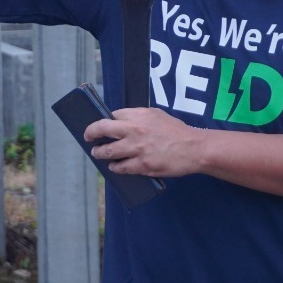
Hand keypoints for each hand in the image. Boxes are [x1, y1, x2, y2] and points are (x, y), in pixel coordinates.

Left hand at [84, 108, 207, 177]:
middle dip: (91, 134)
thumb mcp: (157, 115)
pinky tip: (114, 167)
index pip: (111, 116)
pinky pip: (122, 168)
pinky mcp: (143, 165)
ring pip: (108, 152)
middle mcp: (134, 130)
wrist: (194, 148)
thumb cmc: (176, 131)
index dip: (102, 122)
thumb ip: (138, 116)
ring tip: (98, 154)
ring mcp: (137, 149)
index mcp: (138, 116)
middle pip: (102, 130)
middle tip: (88, 138)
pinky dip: (115, 168)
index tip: (97, 126)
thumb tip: (120, 120)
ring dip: (100, 153)